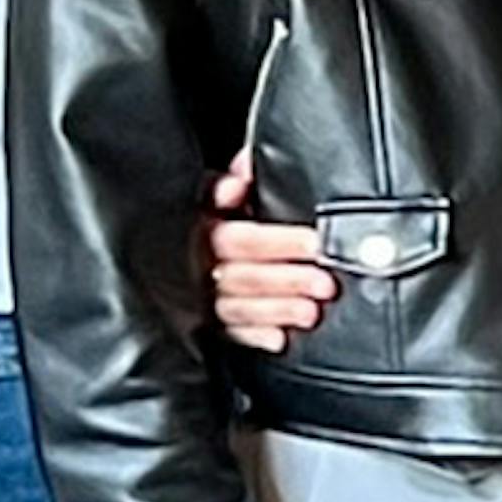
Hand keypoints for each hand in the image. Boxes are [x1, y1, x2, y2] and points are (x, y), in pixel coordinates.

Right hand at [205, 148, 336, 353]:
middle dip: (286, 280)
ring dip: (277, 310)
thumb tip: (248, 163)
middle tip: (324, 282)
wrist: (177, 257)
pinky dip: (257, 337)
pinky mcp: (211, 325)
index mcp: (206, 229)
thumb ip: (235, 179)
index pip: (238, 236)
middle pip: (242, 275)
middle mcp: (202, 266)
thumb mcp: (219, 195)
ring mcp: (205, 297)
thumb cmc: (216, 221)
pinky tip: (281, 338)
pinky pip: (233, 335)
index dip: (275, 240)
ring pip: (239, 308)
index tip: (312, 243)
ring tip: (311, 312)